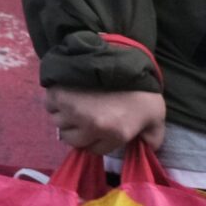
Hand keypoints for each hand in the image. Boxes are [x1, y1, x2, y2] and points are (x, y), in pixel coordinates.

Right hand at [45, 85, 166, 154]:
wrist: (124, 55)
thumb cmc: (141, 87)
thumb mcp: (156, 116)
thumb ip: (153, 138)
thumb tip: (147, 149)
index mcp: (114, 135)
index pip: (92, 150)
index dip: (94, 139)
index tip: (96, 128)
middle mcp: (91, 126)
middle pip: (72, 139)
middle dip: (77, 129)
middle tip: (84, 114)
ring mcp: (74, 109)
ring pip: (59, 123)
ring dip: (64, 115)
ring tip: (75, 102)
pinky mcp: (60, 93)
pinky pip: (49, 105)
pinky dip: (54, 101)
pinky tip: (65, 93)